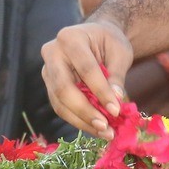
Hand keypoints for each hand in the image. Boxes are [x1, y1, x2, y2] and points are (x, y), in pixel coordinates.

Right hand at [42, 19, 133, 137]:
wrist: (96, 36)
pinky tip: (95, 128)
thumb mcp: (120, 52)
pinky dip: (78, 120)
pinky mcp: (49, 85)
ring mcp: (47, 70)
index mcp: (70, 38)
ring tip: (104, 132)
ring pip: (60, 102)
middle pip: (64, 88)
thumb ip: (117, 75)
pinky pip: (61, 107)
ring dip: (82, 121)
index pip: (86, 69)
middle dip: (86, 111)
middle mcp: (53, 53)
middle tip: (105, 127)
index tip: (116, 110)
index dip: (101, 91)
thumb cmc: (109, 41)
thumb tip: (115, 100)